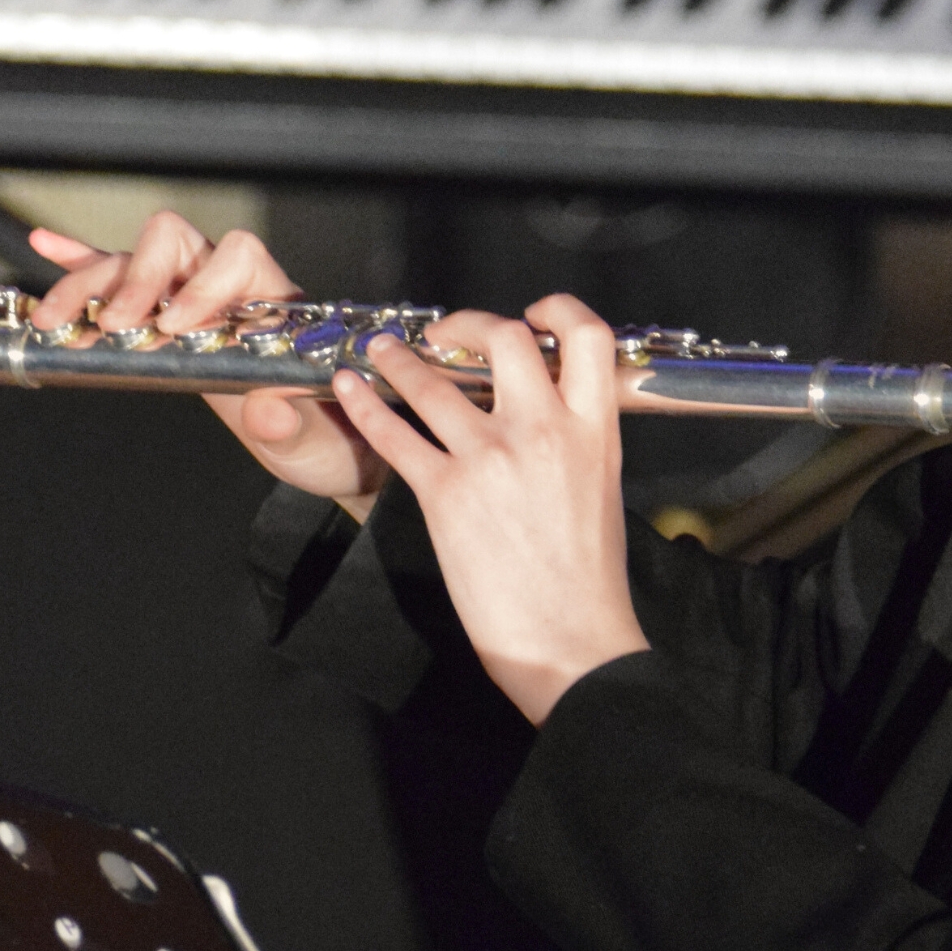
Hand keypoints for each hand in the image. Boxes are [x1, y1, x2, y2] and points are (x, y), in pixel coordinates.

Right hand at [28, 214, 388, 514]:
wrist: (329, 455)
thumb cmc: (329, 439)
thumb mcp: (315, 440)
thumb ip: (294, 424)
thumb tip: (267, 409)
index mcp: (276, 304)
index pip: (239, 256)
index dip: (205, 282)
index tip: (177, 325)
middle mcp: (232, 292)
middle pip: (176, 244)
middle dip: (138, 277)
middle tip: (115, 325)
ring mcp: (194, 304)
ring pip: (138, 263)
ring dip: (93, 283)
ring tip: (57, 319)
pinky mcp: (165, 326)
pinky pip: (121, 283)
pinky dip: (83, 264)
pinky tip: (47, 249)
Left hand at [328, 294, 647, 723]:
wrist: (572, 639)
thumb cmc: (590, 579)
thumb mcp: (603, 489)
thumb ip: (578, 441)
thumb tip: (551, 414)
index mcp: (594, 431)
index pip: (585, 337)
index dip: (555, 311)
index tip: (532, 315)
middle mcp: (544, 431)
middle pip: (502, 338)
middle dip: (467, 323)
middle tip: (448, 334)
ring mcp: (491, 459)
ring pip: (433, 380)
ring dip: (398, 357)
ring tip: (382, 349)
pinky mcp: (445, 494)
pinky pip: (394, 434)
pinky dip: (365, 405)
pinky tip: (349, 389)